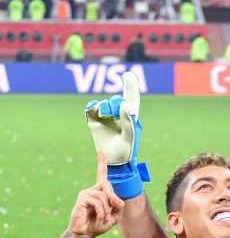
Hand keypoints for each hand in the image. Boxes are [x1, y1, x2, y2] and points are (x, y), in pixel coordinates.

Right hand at [67, 152, 123, 237]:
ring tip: (102, 218)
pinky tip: (99, 218)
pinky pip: (98, 201)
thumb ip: (119, 206)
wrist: (85, 233)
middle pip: (108, 185)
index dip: (101, 164)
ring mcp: (86, 193)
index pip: (101, 175)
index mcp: (100, 192)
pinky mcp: (82, 198)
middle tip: (108, 213)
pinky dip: (101, 212)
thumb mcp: (115, 217)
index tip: (101, 152)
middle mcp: (92, 190)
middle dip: (112, 199)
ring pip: (104, 195)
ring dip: (106, 210)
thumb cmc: (98, 225)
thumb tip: (114, 196)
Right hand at [85, 71, 150, 197]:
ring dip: (103, 106)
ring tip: (104, 114)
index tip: (127, 74)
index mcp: (130, 117)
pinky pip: (91, 109)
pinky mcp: (94, 121)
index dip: (130, 86)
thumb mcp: (130, 138)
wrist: (113, 163)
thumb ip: (129, 121)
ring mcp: (106, 118)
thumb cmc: (126, 152)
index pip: (131, 98)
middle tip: (112, 111)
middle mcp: (118, 115)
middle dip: (113, 103)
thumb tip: (125, 105)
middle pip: (115, 101)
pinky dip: (91, 107)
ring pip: (103, 104)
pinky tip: (92, 108)